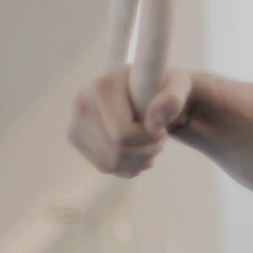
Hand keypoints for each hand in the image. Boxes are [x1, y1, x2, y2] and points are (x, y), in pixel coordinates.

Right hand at [68, 66, 193, 176]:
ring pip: (109, 163)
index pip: (122, 134)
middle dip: (144, 152)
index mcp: (101, 88)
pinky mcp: (76, 138)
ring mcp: (75, 123)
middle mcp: (81, 105)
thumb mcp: (177, 85)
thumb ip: (172, 99)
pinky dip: (126, 167)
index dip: (148, 140)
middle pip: (114, 151)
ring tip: (151, 147)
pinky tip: (139, 156)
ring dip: (138, 161)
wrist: (144, 88)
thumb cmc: (162, 86)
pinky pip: (104, 167)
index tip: (161, 131)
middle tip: (159, 141)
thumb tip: (154, 124)